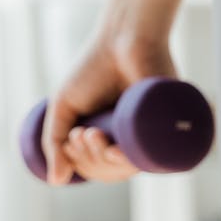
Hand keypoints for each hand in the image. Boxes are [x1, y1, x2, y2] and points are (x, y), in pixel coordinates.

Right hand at [40, 34, 175, 184]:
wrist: (124, 37)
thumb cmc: (95, 67)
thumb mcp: (64, 106)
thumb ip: (54, 141)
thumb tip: (56, 182)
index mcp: (110, 137)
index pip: (96, 168)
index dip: (80, 163)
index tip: (72, 138)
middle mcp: (132, 138)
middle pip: (109, 171)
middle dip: (87, 160)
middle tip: (82, 132)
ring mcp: (150, 132)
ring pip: (126, 167)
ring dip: (101, 160)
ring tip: (90, 133)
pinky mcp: (167, 123)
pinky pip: (150, 154)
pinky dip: (128, 159)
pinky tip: (114, 151)